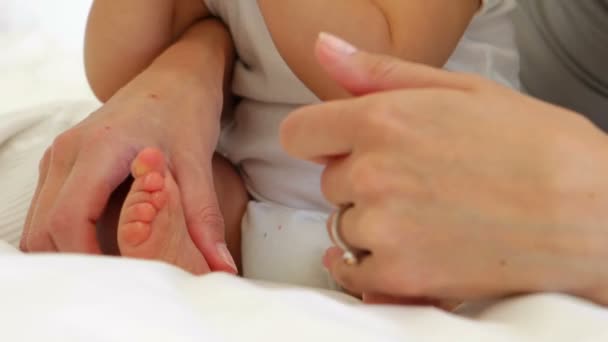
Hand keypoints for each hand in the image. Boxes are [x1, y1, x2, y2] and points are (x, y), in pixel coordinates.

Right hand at [21, 71, 235, 272]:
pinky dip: (66, 235)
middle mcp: (67, 151)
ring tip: (114, 263)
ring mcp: (59, 156)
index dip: (87, 258)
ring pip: (39, 222)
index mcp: (98, 149)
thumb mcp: (198, 163)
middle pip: (44, 228)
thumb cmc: (185, 113)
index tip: (120, 280)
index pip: (69, 219)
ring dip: (67, 249)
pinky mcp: (62, 162)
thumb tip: (221, 266)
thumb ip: (204, 218)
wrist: (174, 77)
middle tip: (119, 279)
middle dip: (75, 261)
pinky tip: (103, 242)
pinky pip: (47, 210)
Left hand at [281, 35, 607, 303]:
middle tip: (413, 180)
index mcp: (382, 120)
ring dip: (371, 223)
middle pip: (328, 181)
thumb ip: (379, 73)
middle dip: (360, 180)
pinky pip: (352, 271)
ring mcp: (384, 228)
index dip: (318, 139)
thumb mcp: (460, 90)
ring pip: (343, 225)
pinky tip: (408, 250)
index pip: (299, 133)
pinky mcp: (400, 276)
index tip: (339, 146)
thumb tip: (325, 48)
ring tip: (426, 216)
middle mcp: (373, 173)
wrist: (590, 214)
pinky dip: (370, 265)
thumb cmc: (537, 148)